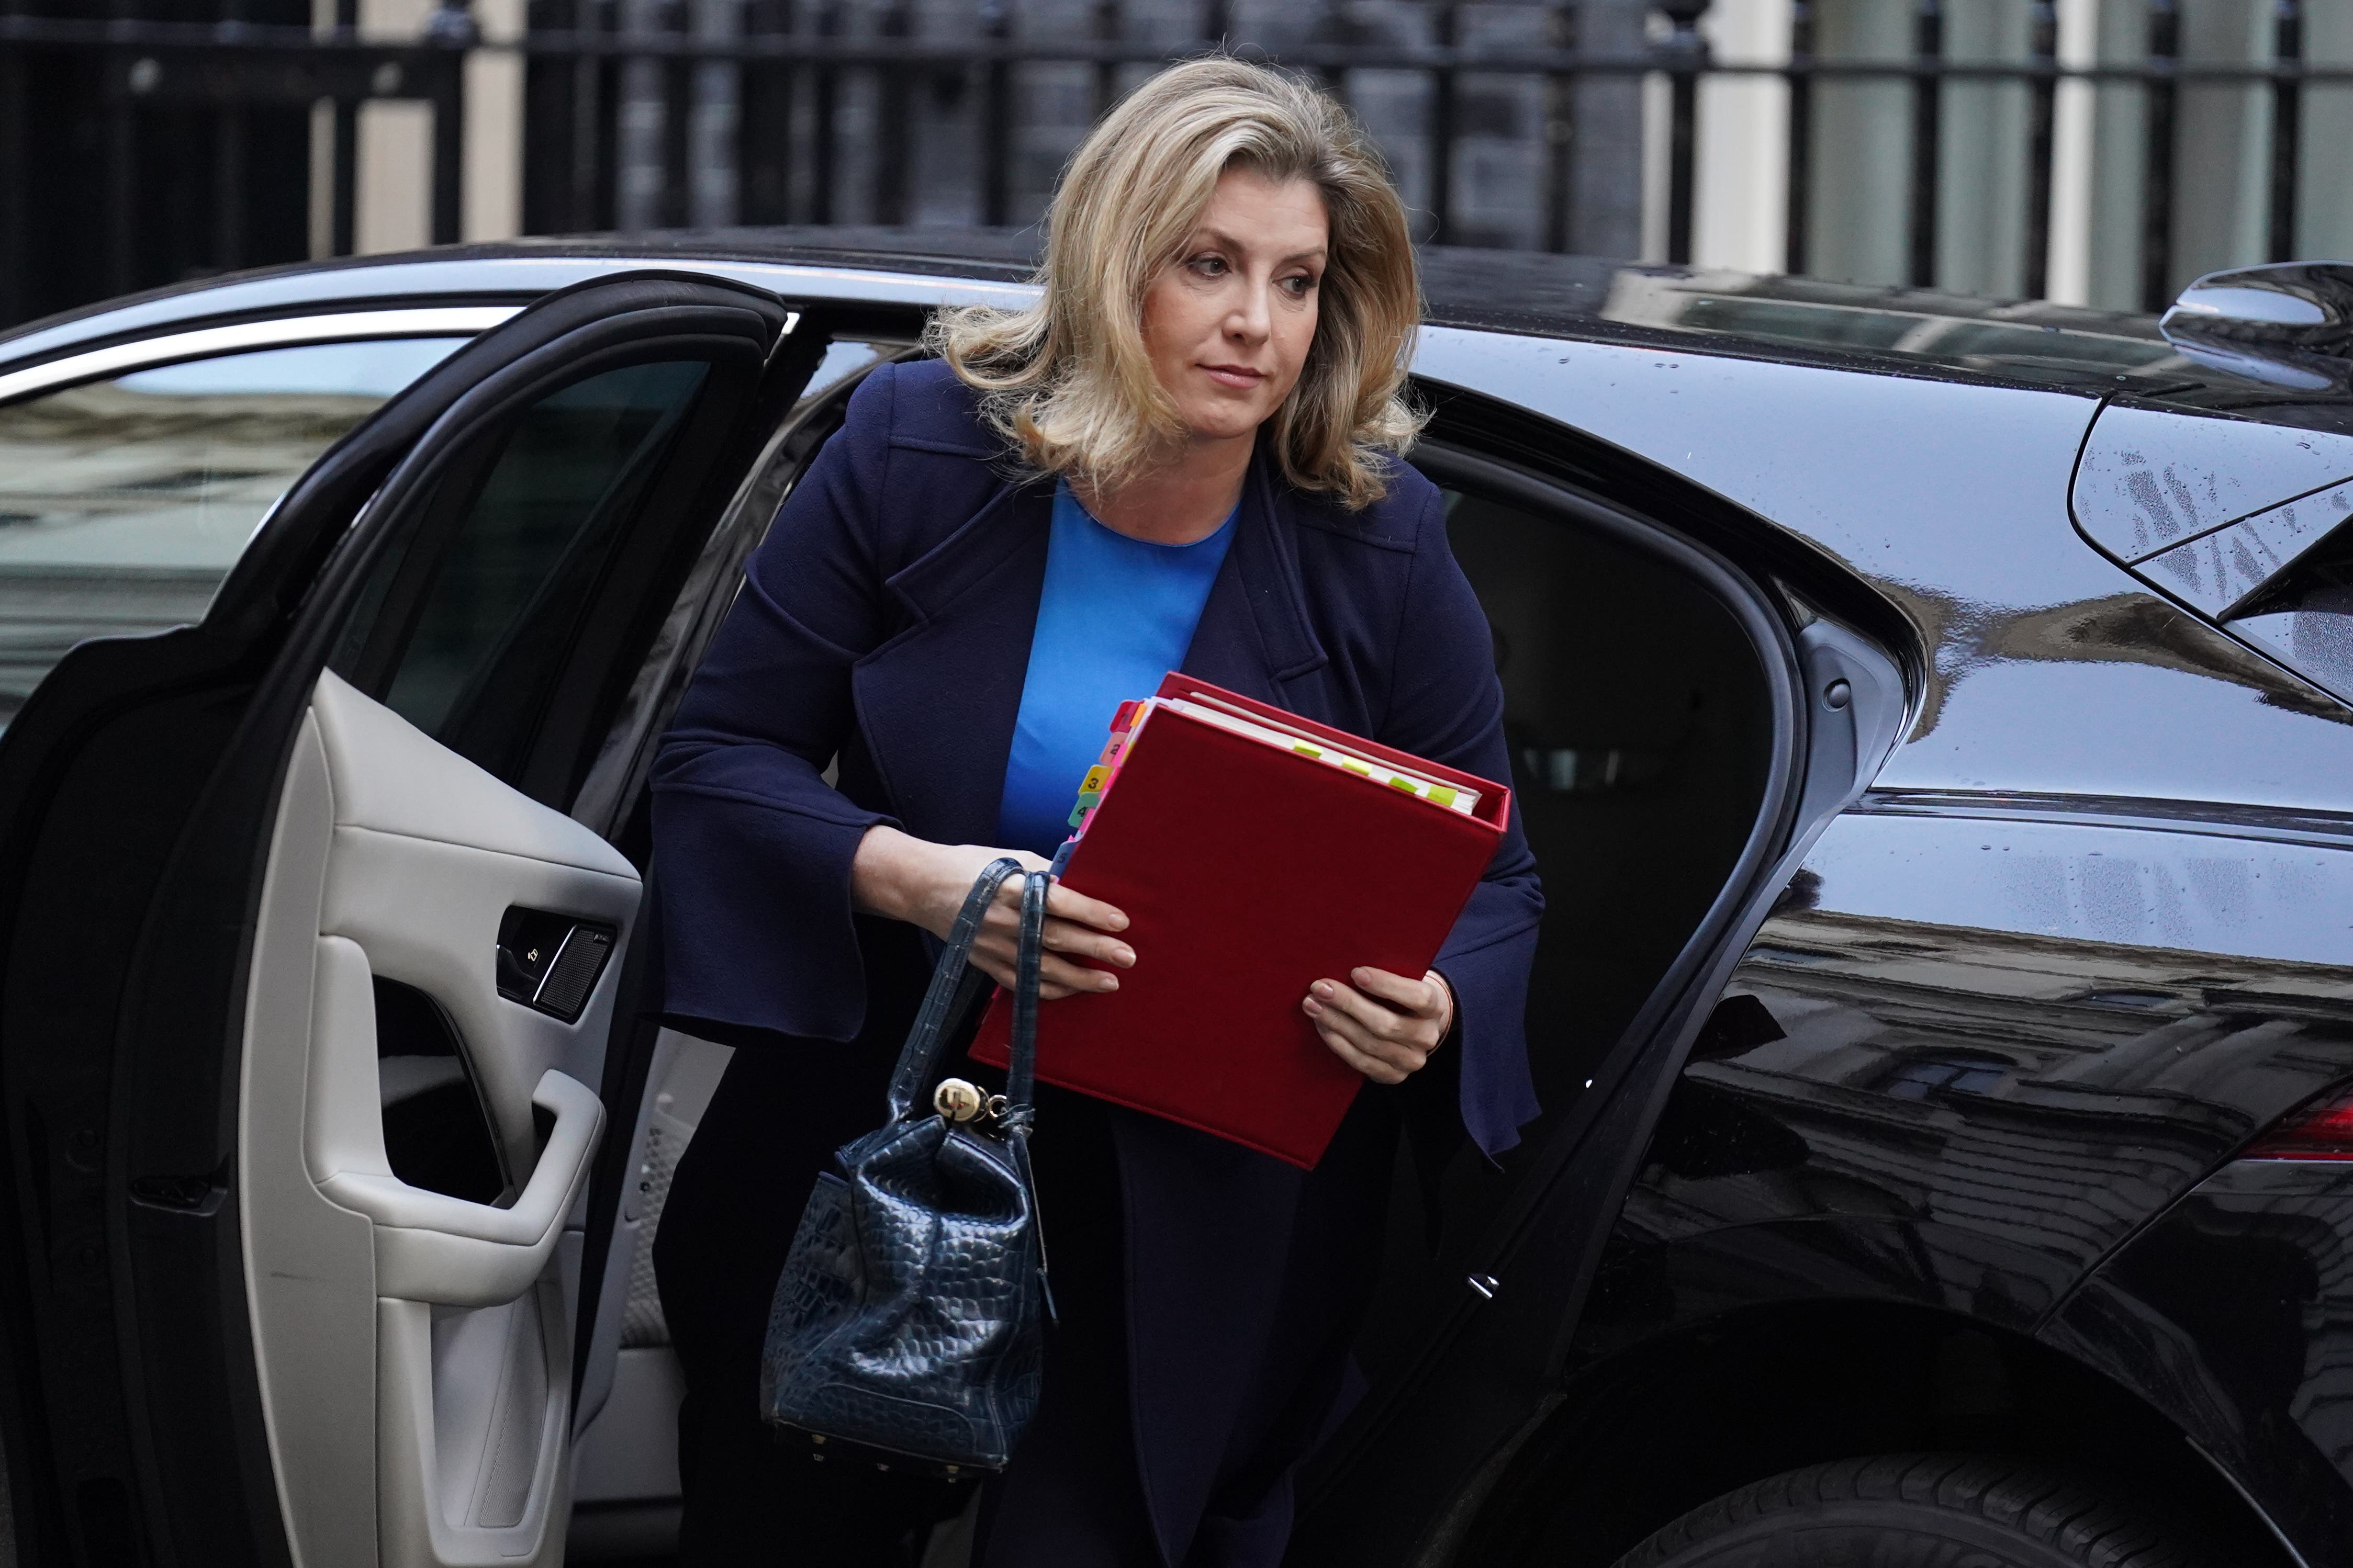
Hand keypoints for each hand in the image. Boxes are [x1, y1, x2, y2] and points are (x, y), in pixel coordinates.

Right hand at [850, 827, 1133, 999]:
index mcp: (1013, 888)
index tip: (1120, 921)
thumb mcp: (1012, 857)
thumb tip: (1082, 883)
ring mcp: (995, 947)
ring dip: (1080, 978)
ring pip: (1043, 968)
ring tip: (1110, 982)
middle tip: (1128, 957)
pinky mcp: (988, 964)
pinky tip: (1075, 989)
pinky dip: (1051, 989)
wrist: (925, 888)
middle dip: (1095, 949)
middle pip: (1056, 938)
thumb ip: (1047, 872)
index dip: (1091, 912)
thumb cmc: (974, 867)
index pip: (1059, 901)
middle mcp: (1005, 920)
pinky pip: (1024, 983)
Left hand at [1303, 967, 1454, 1084]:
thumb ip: (1385, 975)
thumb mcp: (1403, 979)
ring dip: (1336, 1023)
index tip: (1356, 972)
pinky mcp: (1394, 1075)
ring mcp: (1411, 1060)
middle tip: (1320, 988)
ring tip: (1313, 1005)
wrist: (1414, 1024)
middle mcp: (1427, 1036)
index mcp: (1435, 1007)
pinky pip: (1361, 1061)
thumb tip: (1344, 965)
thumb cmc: (1400, 994)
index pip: (1417, 997)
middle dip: (1348, 1004)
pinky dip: (1338, 1043)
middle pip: (1385, 1024)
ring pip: (1369, 1044)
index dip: (1386, 985)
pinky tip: (1322, 1026)